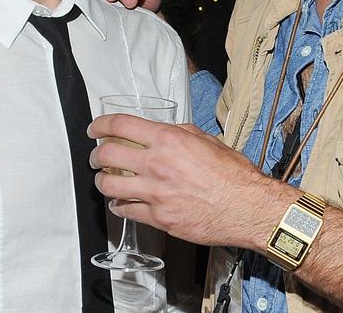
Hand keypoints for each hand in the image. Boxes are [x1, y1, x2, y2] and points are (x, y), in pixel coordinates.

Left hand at [88, 113, 281, 248]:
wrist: (247, 207)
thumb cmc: (234, 176)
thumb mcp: (206, 140)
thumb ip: (178, 133)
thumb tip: (161, 132)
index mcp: (168, 140)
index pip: (120, 126)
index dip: (100, 125)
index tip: (95, 129)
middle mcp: (157, 165)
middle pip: (106, 155)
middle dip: (95, 155)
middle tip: (96, 157)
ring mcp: (155, 193)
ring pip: (109, 186)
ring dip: (101, 182)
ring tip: (104, 181)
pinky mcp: (159, 217)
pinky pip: (126, 211)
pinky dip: (118, 206)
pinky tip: (120, 204)